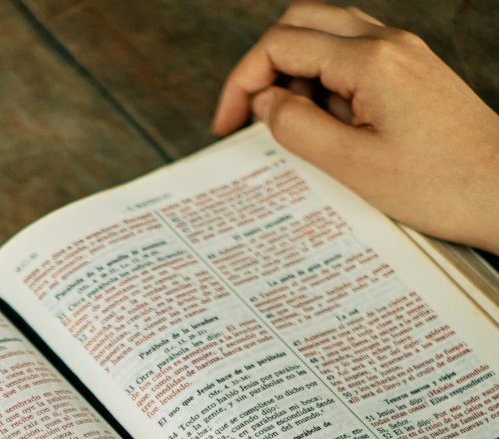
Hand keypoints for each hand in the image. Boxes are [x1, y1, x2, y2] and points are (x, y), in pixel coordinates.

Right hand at [212, 4, 498, 252]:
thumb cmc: (440, 187)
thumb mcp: (353, 167)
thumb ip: (299, 129)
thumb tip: (265, 104)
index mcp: (371, 60)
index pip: (282, 44)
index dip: (243, 82)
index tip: (227, 125)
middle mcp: (388, 43)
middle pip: (302, 23)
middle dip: (264, 66)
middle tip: (249, 118)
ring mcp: (403, 54)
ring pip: (327, 37)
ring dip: (295, 75)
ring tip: (289, 130)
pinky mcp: (411, 74)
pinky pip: (353, 61)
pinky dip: (325, 84)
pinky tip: (325, 128)